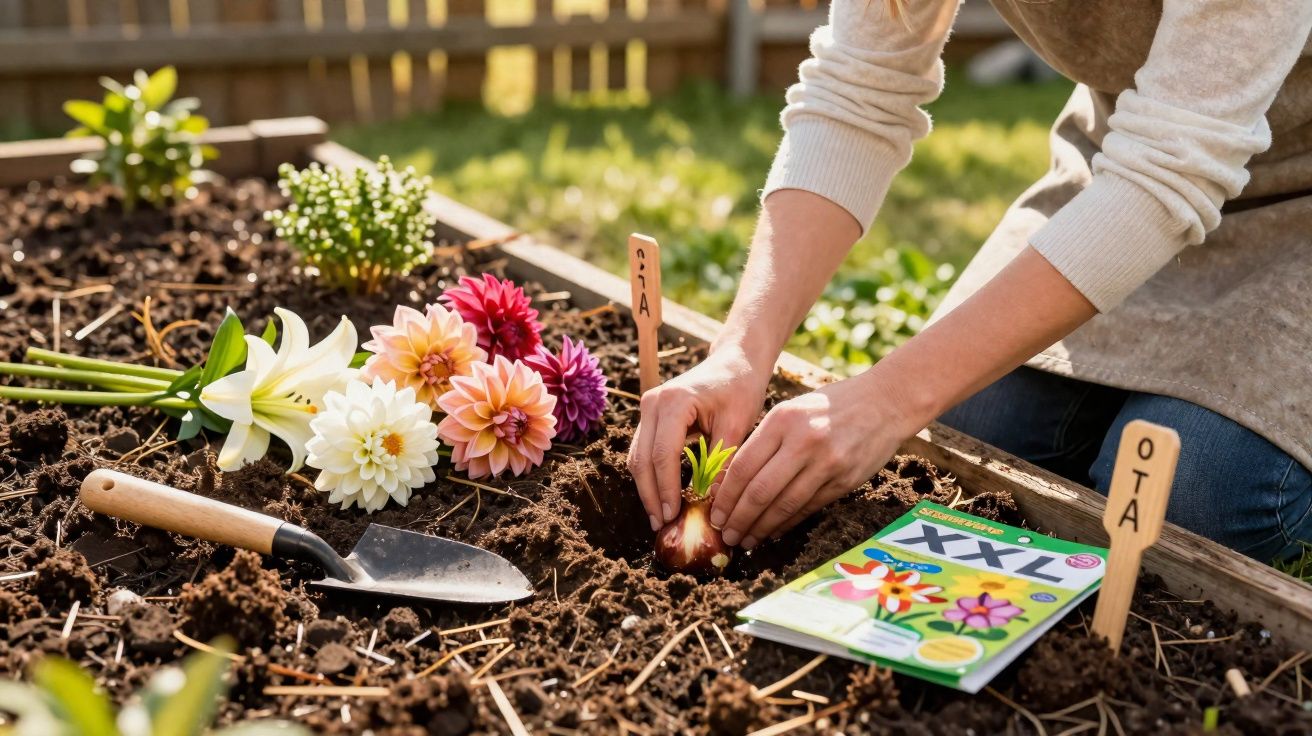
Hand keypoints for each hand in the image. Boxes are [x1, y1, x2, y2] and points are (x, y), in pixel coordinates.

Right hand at [628, 346, 771, 530]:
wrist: (734, 362)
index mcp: (674, 401)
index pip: (663, 454)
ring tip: (661, 518)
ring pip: (638, 457)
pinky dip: (651, 476)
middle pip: (642, 459)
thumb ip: (721, 463)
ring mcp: (648, 408)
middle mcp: (653, 403)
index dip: (666, 488)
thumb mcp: (737, 425)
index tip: (673, 516)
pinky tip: (663, 498)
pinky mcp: (651, 417)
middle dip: (651, 495)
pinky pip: (644, 451)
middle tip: (662, 525)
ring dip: (647, 489)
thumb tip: (712, 504)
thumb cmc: (740, 388)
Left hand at [710, 370, 923, 548]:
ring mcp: (827, 463)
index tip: (714, 513)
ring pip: (784, 505)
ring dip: (761, 528)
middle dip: (738, 518)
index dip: (725, 496)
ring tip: (745, 540)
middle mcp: (804, 441)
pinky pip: (808, 508)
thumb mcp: (791, 410)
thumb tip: (731, 482)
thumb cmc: (830, 405)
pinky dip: (786, 523)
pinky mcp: (845, 480)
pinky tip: (772, 532)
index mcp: (782, 420)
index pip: (742, 466)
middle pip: (759, 491)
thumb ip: (764, 441)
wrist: (885, 402)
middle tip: (725, 535)